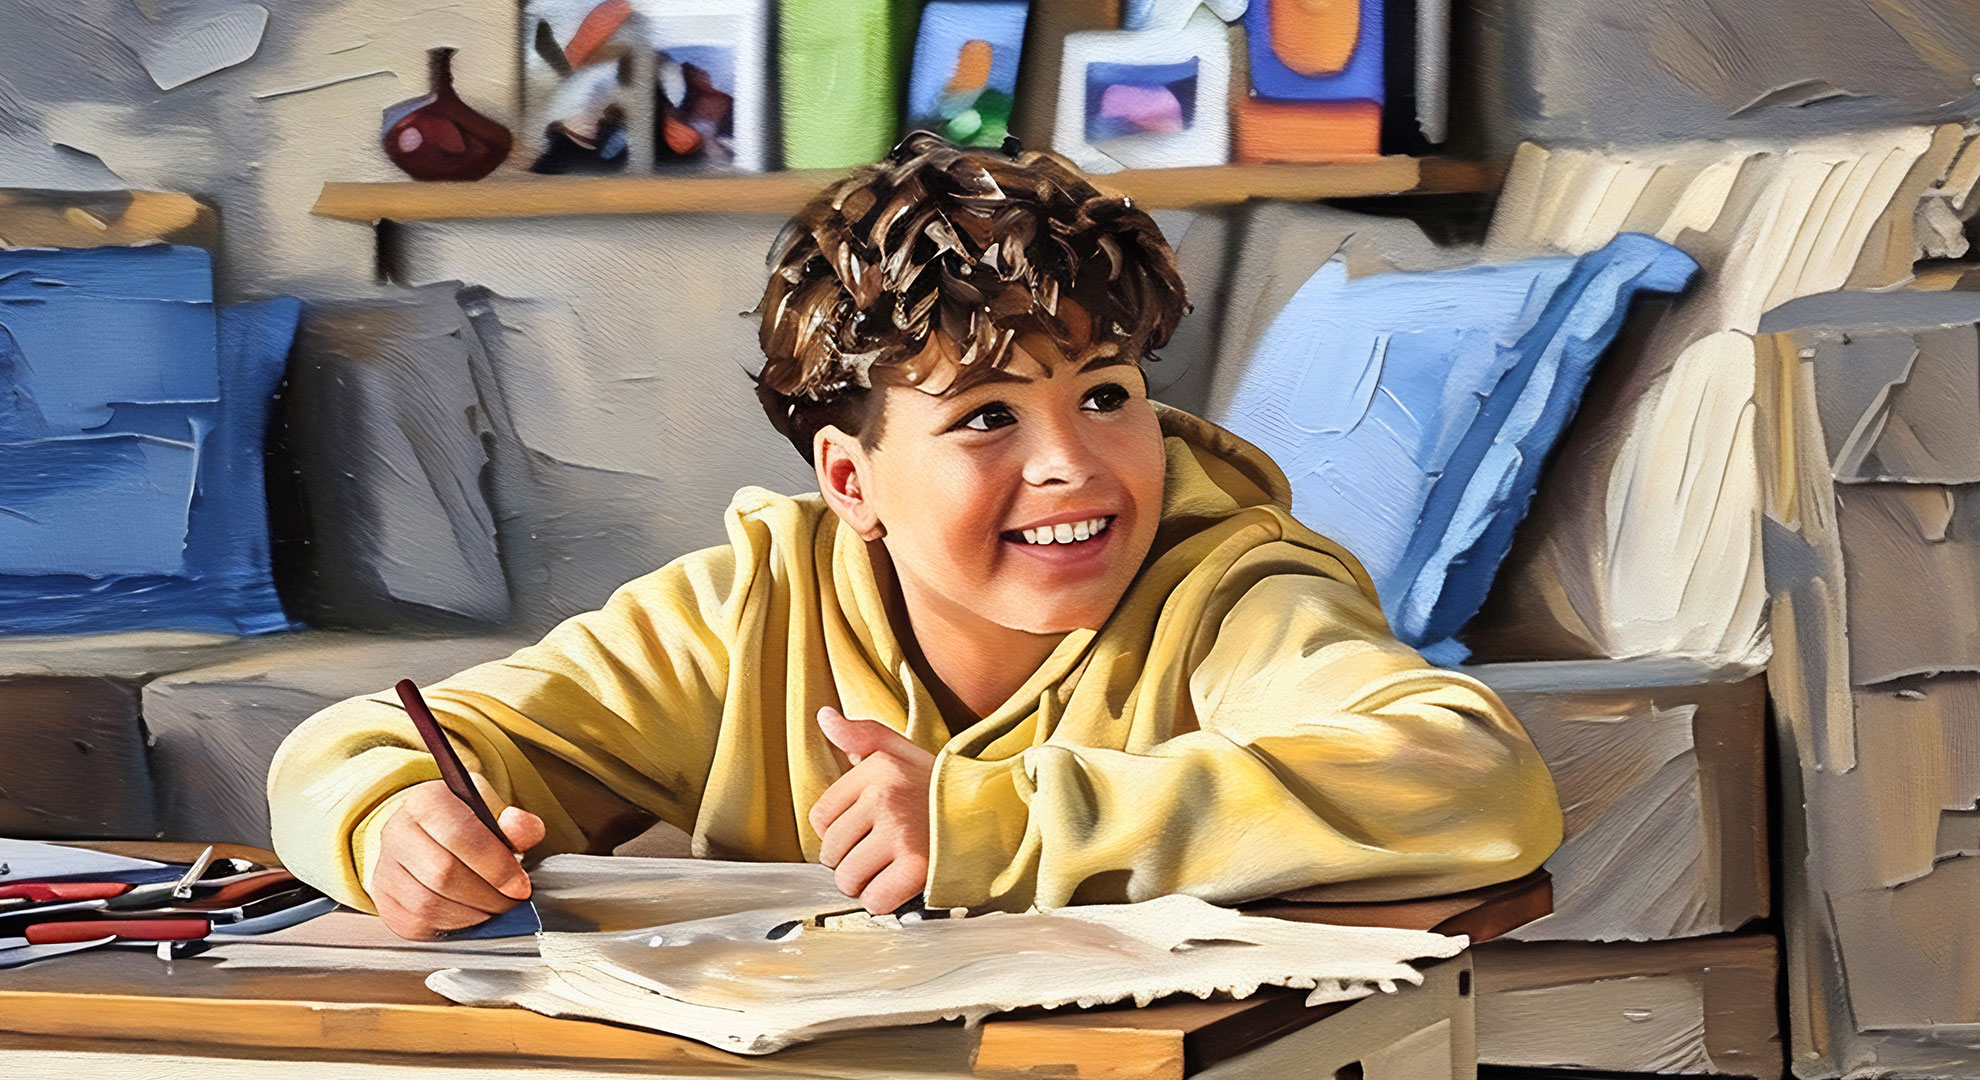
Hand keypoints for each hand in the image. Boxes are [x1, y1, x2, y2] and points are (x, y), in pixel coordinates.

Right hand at [372, 777, 546, 940]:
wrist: (430, 838)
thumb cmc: (467, 824)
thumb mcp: (496, 813)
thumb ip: (516, 824)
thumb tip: (520, 827)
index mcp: (426, 802)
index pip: (458, 835)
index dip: (495, 866)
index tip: (521, 886)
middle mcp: (397, 832)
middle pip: (443, 875)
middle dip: (487, 896)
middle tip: (511, 901)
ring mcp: (385, 869)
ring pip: (428, 905)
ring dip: (471, 915)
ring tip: (494, 908)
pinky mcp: (384, 902)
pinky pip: (416, 925)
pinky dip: (451, 927)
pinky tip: (470, 916)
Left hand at [808, 706, 934, 913]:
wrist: (998, 815)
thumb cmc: (944, 790)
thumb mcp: (904, 752)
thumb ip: (863, 736)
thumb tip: (825, 717)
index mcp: (878, 768)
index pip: (820, 817)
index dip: (841, 830)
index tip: (869, 828)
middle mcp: (885, 797)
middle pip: (831, 852)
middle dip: (852, 860)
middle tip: (885, 851)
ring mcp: (900, 833)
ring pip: (847, 879)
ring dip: (867, 883)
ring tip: (893, 867)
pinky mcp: (917, 867)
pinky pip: (874, 899)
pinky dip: (885, 901)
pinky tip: (903, 886)